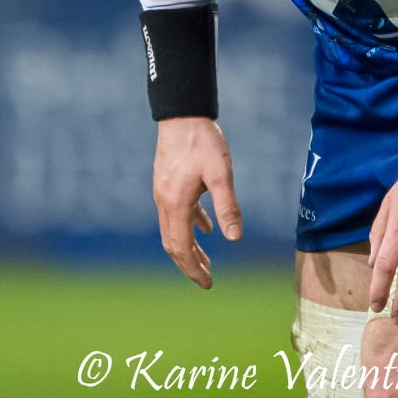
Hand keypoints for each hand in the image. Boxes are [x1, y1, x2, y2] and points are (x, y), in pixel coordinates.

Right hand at [153, 117, 243, 288]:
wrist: (182, 113)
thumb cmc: (203, 141)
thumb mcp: (221, 173)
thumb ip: (227, 205)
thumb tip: (234, 237)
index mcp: (175, 203)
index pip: (181, 248)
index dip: (193, 269)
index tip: (208, 284)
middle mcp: (164, 202)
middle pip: (173, 244)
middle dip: (189, 265)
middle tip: (207, 281)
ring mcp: (163, 192)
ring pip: (173, 230)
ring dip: (189, 248)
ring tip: (206, 261)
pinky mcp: (167, 183)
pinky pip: (177, 213)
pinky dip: (190, 226)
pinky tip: (206, 229)